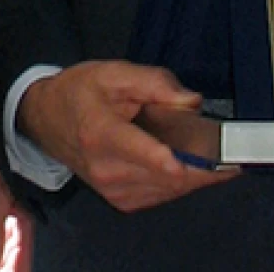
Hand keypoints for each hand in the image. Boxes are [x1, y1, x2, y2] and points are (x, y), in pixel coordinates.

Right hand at [16, 60, 236, 212]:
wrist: (47, 119)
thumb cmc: (79, 93)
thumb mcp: (114, 73)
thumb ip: (155, 83)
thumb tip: (191, 102)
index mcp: (102, 134)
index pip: (146, 154)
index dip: (182, 160)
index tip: (215, 162)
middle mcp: (107, 169)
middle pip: (171, 176)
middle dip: (204, 161)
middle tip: (227, 145)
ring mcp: (114, 190)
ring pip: (173, 188)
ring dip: (196, 172)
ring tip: (205, 149)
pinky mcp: (122, 200)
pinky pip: (165, 194)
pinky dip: (181, 180)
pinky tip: (184, 161)